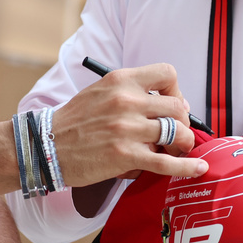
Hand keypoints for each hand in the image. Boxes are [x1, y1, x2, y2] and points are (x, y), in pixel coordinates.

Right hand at [51, 63, 206, 184]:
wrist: (45, 147)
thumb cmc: (74, 122)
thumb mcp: (100, 92)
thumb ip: (130, 93)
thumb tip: (166, 104)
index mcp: (120, 80)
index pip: (167, 73)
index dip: (176, 90)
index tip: (172, 103)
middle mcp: (126, 101)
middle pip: (178, 107)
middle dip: (183, 122)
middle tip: (176, 132)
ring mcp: (127, 129)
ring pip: (178, 134)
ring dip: (183, 144)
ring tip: (178, 150)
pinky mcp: (126, 156)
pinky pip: (168, 163)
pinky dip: (187, 167)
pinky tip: (198, 168)